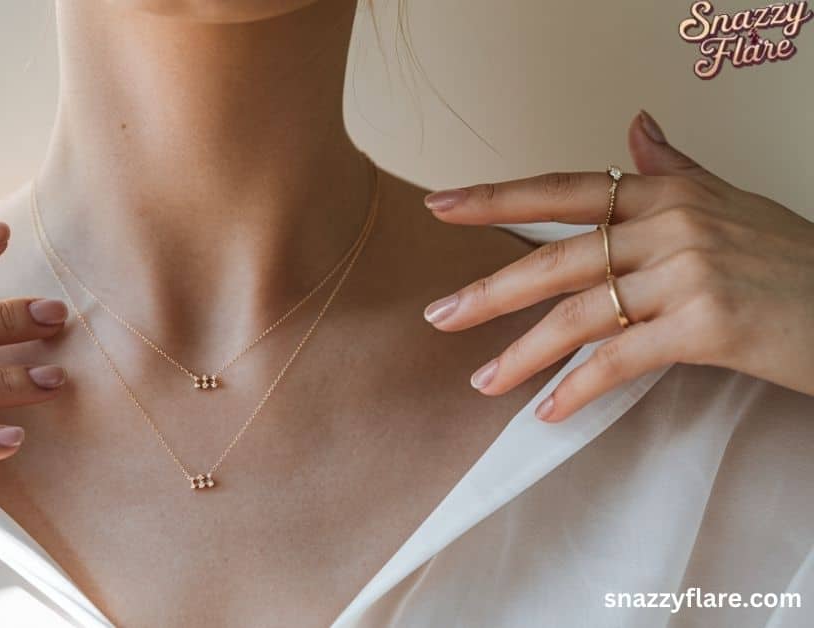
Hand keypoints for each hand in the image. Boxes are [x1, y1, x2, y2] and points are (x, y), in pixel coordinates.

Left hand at [420, 110, 813, 421]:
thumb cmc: (795, 261)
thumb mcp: (732, 202)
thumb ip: (675, 169)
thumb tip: (635, 128)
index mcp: (669, 194)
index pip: (565, 190)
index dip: (497, 198)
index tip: (440, 205)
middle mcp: (673, 225)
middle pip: (558, 258)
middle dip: (490, 291)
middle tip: (438, 317)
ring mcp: (689, 274)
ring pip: (581, 313)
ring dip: (524, 354)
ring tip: (483, 382)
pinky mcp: (707, 326)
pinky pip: (621, 359)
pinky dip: (580, 389)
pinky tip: (549, 412)